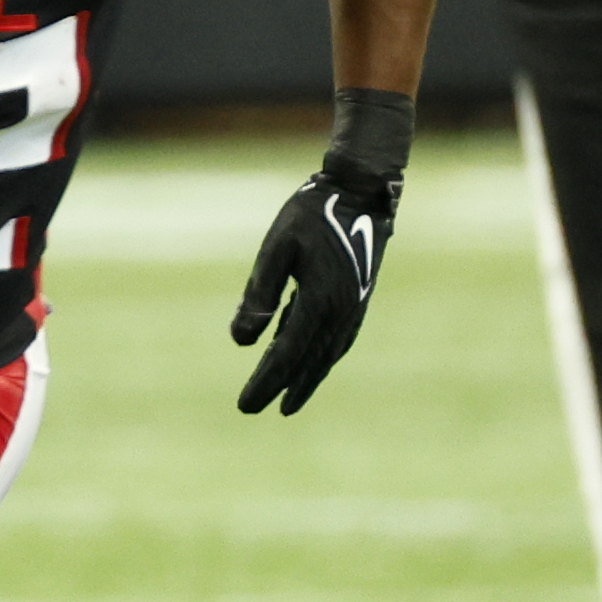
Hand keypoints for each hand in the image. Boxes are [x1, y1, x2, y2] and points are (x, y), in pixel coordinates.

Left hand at [231, 160, 398, 414]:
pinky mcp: (356, 301)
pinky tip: (308, 365)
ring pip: (325, 357)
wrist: (360, 193)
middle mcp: (340, 313)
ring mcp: (352, 309)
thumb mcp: (277, 248)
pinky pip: (336, 342)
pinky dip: (320, 361)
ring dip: (305, 381)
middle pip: (306, 364)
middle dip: (280, 388)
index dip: (265, 382)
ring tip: (287, 401)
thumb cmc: (312, 215)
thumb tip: (241, 342)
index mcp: (319, 302)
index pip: (286, 355)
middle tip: (252, 409)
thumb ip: (258, 295)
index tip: (245, 405)